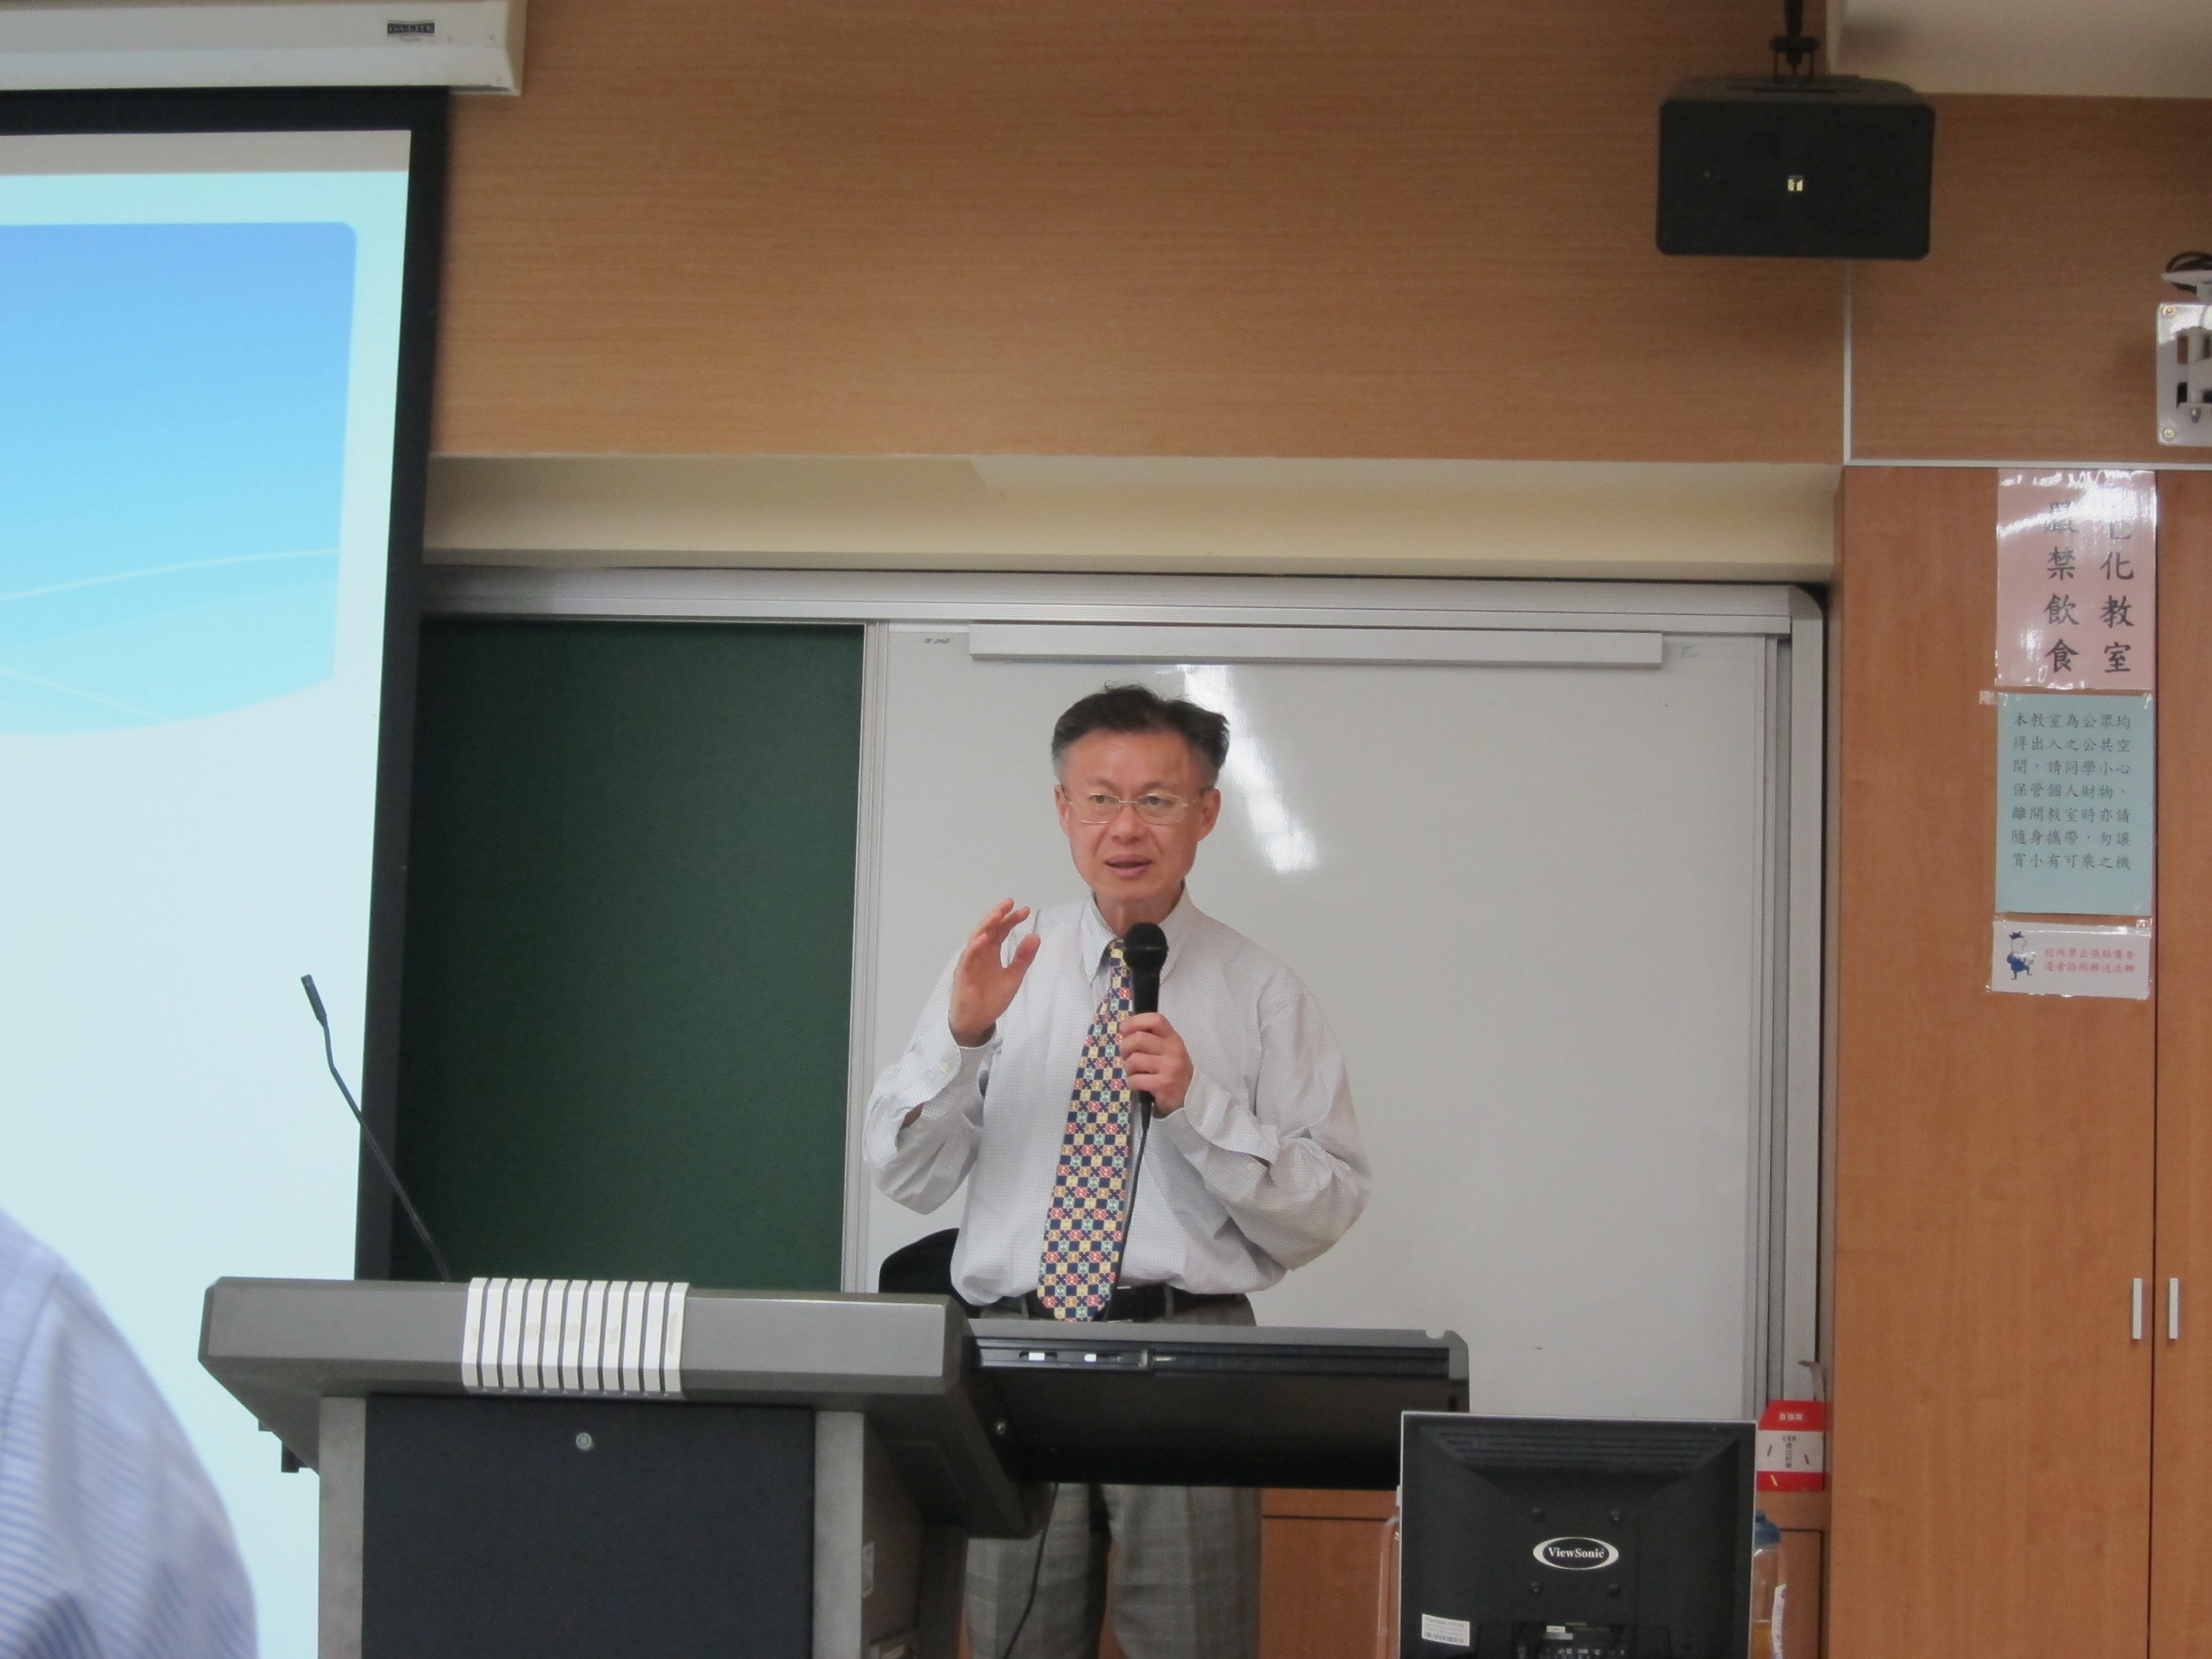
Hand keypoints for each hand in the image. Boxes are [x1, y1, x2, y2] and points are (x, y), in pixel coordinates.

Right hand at [948, 900, 1040, 1047]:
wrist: (977, 1021)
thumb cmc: (992, 999)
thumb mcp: (1013, 977)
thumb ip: (1023, 958)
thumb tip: (1035, 936)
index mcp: (991, 953)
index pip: (1001, 931)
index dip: (1011, 920)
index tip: (1025, 910)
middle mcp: (980, 953)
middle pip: (989, 930)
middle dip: (998, 916)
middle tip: (1010, 903)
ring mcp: (970, 961)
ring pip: (976, 938)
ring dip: (986, 925)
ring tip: (997, 914)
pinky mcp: (963, 973)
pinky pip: (968, 957)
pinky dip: (975, 946)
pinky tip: (984, 938)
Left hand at [1118, 1013, 1192, 1112]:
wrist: (1191, 1097)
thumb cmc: (1174, 1071)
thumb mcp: (1169, 1051)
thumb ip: (1152, 1040)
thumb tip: (1125, 1033)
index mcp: (1173, 1038)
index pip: (1155, 1020)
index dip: (1135, 1021)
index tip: (1124, 1029)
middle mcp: (1173, 1050)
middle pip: (1139, 1038)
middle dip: (1125, 1047)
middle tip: (1125, 1056)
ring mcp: (1169, 1067)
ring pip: (1134, 1060)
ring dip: (1128, 1067)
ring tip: (1133, 1072)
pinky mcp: (1163, 1084)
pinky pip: (1136, 1080)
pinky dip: (1131, 1083)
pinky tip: (1137, 1084)